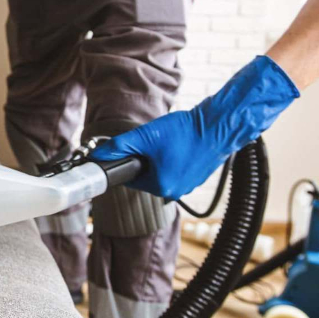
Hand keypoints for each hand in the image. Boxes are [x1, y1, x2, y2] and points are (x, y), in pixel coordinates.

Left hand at [89, 56, 299, 199]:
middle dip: (144, 160)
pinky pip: (177, 170)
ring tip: (168, 141)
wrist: (220, 125)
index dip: (126, 162)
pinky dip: (174, 158)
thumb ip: (119, 147)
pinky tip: (180, 144)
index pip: (130, 179)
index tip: (130, 150)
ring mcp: (188, 186)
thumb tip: (98, 155)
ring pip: (161, 173)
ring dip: (159, 158)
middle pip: (146, 176)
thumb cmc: (184, 131)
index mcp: (160, 187)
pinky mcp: (198, 178)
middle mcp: (174, 192)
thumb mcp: (144, 137)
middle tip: (152, 141)